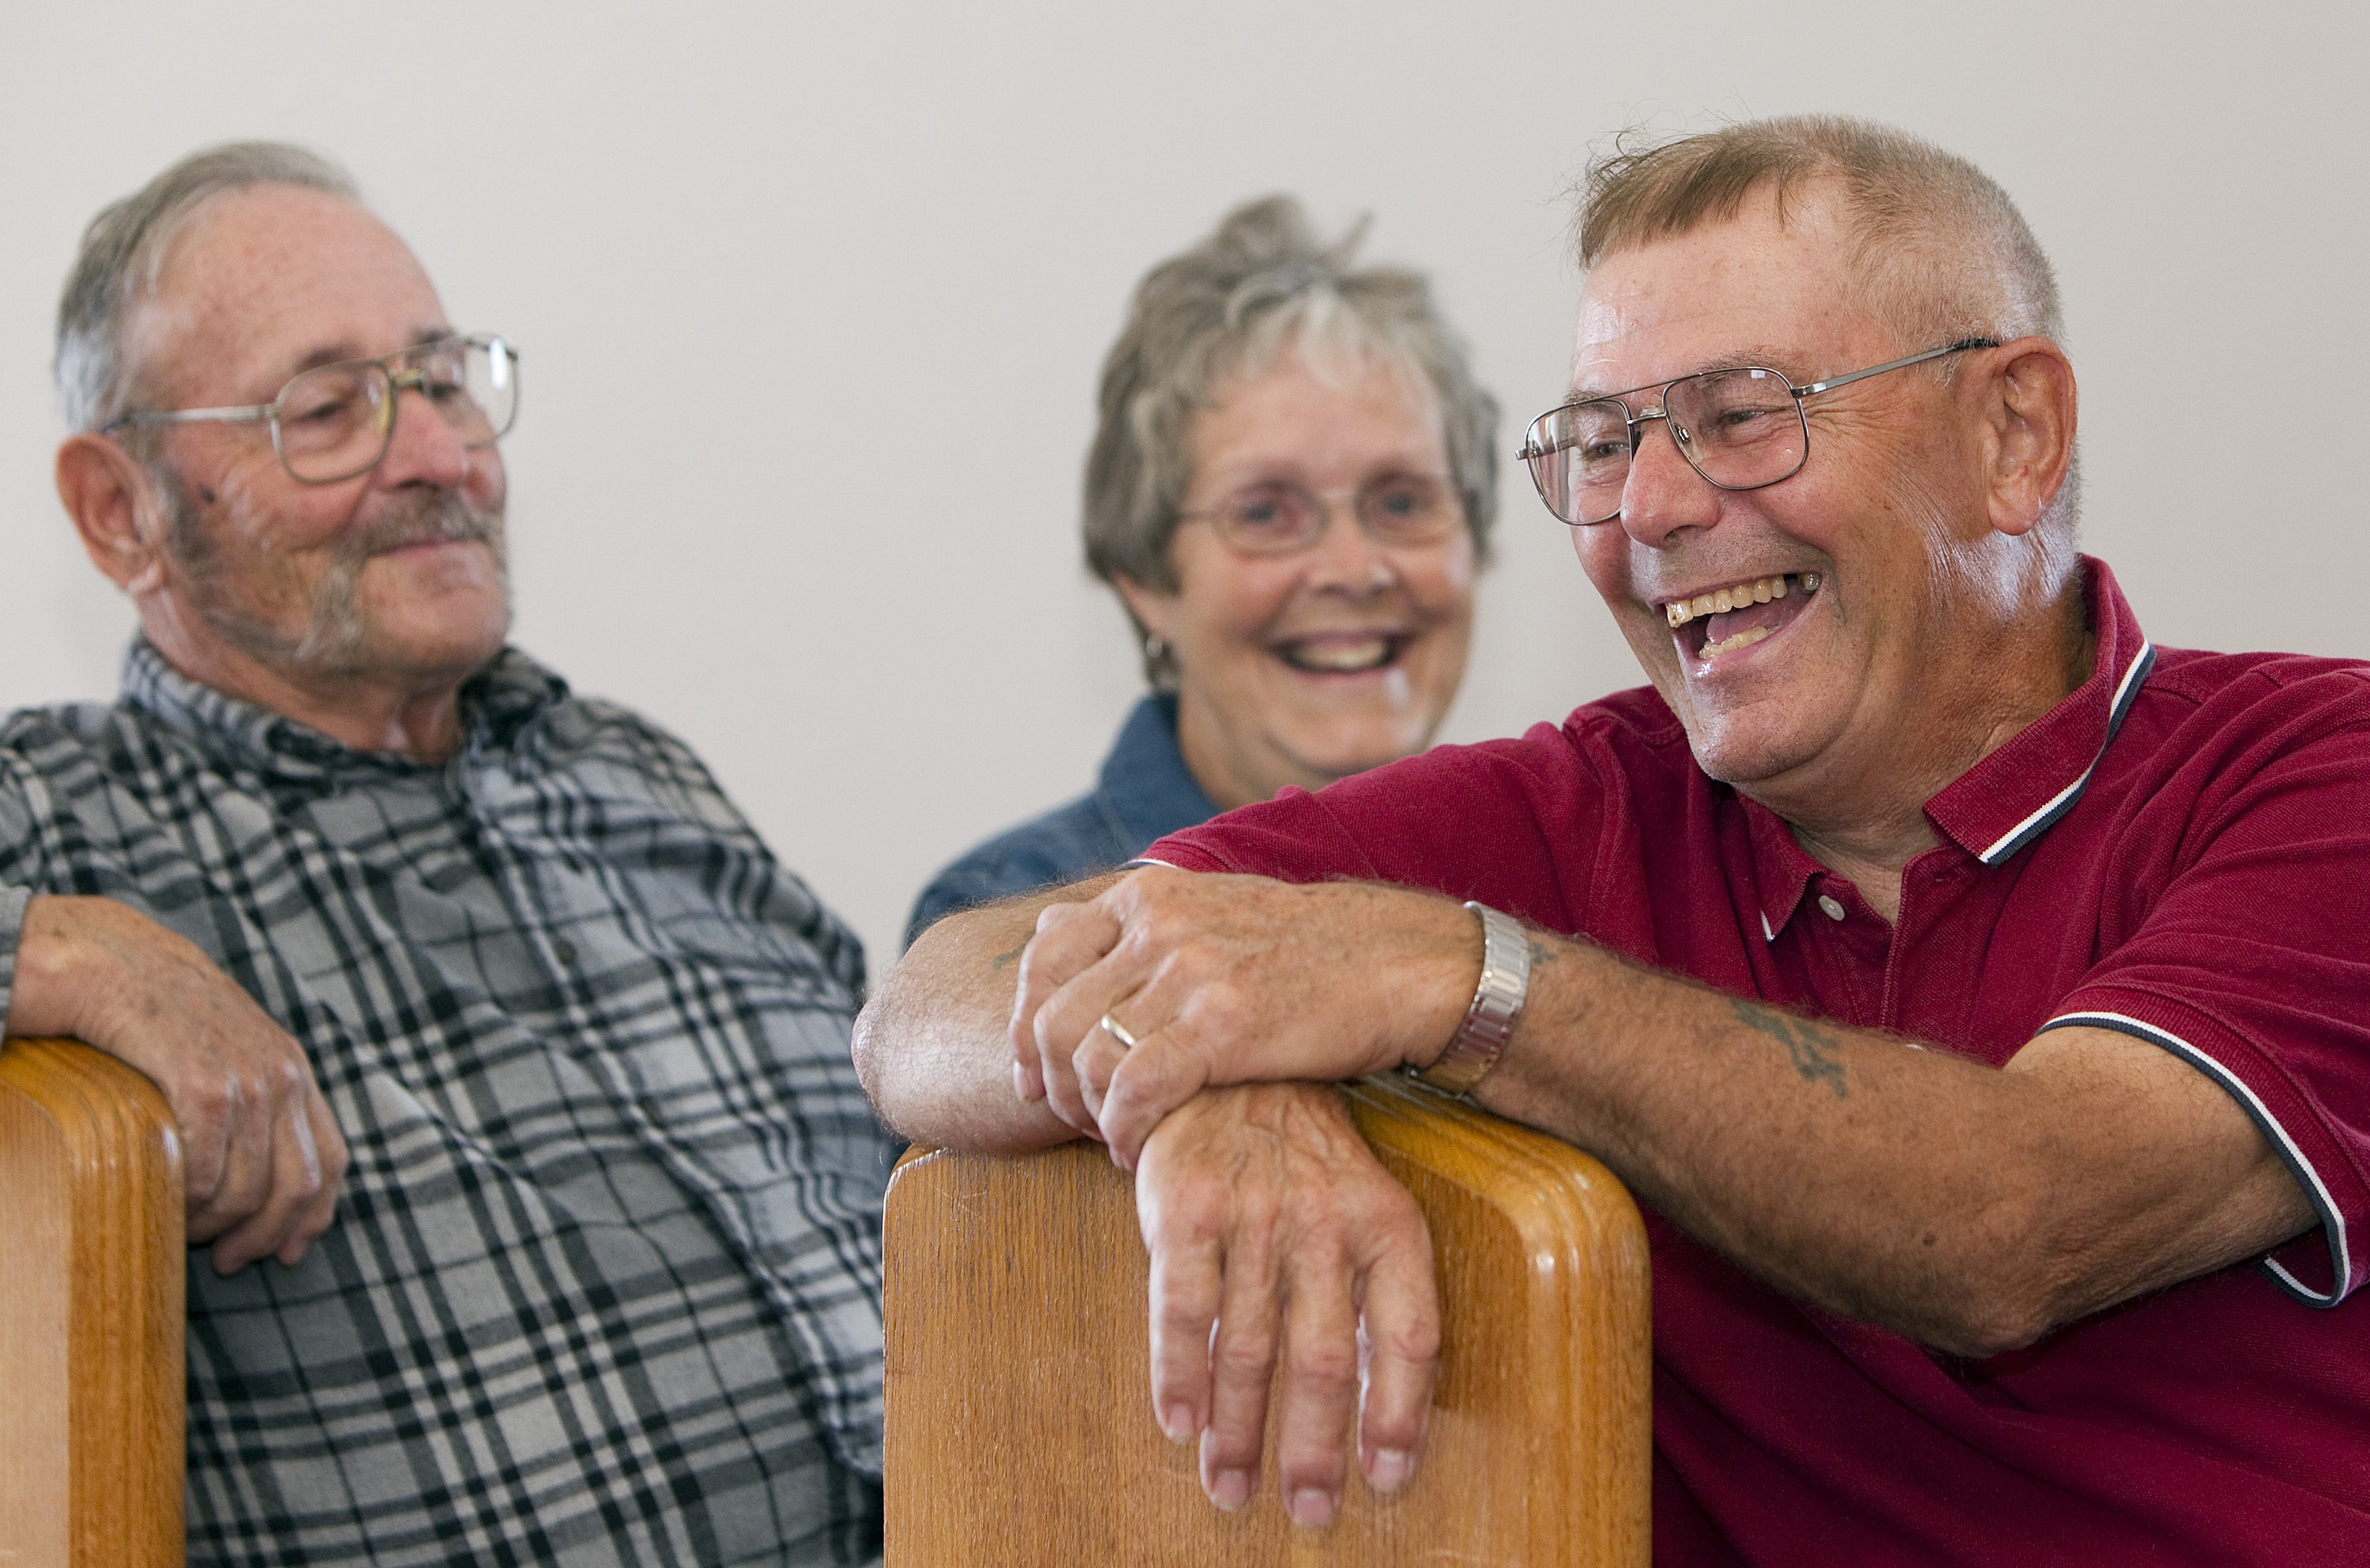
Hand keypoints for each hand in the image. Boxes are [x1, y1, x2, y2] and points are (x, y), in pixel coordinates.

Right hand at [10, 894, 348, 1273]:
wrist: (104, 956)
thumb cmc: (154, 1008)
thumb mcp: (223, 1047)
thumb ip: (249, 1096)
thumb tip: (253, 1171)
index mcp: (294, 1068)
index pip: (331, 1159)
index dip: (313, 1216)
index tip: (285, 1253)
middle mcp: (283, 1074)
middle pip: (297, 1186)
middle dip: (264, 1235)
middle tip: (225, 1260)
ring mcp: (247, 1078)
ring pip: (247, 1188)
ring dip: (216, 1226)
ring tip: (184, 1234)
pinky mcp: (200, 1082)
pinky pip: (204, 1170)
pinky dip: (187, 1203)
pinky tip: (166, 1206)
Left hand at [1008, 866, 1475, 1162]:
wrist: (1401, 964)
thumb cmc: (1308, 952)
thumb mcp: (1213, 909)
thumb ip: (1135, 923)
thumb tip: (1053, 924)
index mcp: (1149, 895)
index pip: (1042, 956)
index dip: (1024, 1024)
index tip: (1034, 1073)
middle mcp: (1159, 925)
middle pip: (1052, 1014)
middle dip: (1048, 1081)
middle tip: (1068, 1120)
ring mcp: (1189, 972)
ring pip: (1086, 1056)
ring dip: (1085, 1113)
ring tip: (1109, 1138)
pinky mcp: (1222, 1026)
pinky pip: (1133, 1089)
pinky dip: (1121, 1131)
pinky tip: (1136, 1151)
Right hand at [1135, 1083, 1439, 1527]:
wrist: (1228, 1066)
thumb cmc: (1302, 1157)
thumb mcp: (1364, 1202)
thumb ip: (1376, 1290)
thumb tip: (1384, 1407)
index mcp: (1386, 1222)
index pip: (1409, 1334)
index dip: (1401, 1414)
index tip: (1386, 1478)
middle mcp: (1324, 1220)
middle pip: (1324, 1358)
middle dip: (1313, 1447)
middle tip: (1306, 1508)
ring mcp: (1254, 1212)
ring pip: (1248, 1347)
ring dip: (1238, 1429)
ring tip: (1230, 1486)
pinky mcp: (1186, 1207)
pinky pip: (1182, 1308)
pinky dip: (1178, 1372)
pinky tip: (1180, 1421)